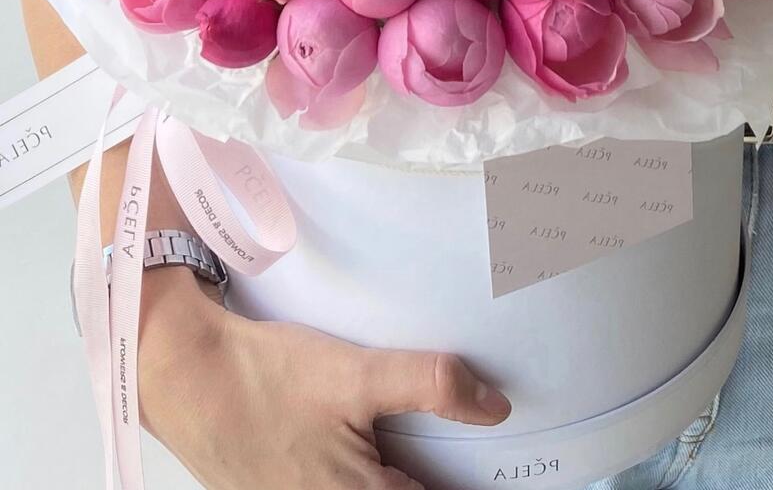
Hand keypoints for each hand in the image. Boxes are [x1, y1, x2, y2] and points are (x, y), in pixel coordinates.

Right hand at [137, 272, 510, 489]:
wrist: (182, 375)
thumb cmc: (264, 377)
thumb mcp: (354, 374)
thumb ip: (429, 386)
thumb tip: (494, 406)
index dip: (474, 487)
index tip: (511, 473)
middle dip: (437, 473)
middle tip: (468, 456)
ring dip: (402, 470)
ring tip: (425, 454)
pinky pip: (345, 486)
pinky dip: (373, 470)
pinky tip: (375, 447)